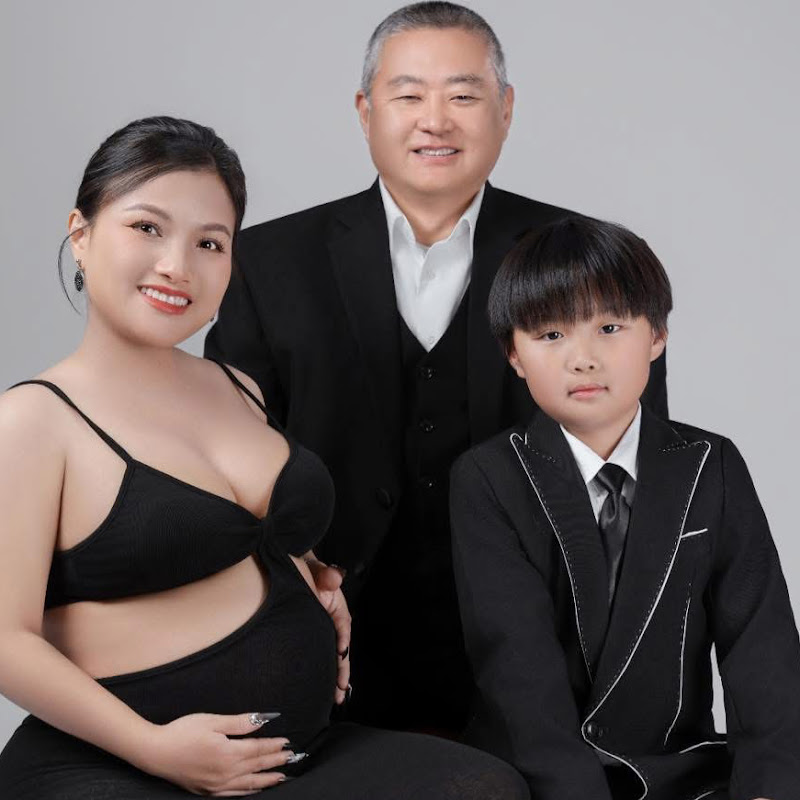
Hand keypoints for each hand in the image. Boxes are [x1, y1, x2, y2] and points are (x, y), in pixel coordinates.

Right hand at [140, 712, 300, 794]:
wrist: (156, 752)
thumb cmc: (183, 731)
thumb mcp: (212, 721)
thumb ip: (239, 722)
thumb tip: (262, 719)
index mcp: (228, 753)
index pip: (258, 749)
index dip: (274, 746)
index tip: (287, 742)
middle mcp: (225, 773)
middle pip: (257, 767)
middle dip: (276, 762)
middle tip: (293, 758)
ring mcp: (217, 785)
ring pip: (249, 784)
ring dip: (267, 779)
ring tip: (282, 776)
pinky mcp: (208, 792)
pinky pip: (235, 794)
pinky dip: (249, 791)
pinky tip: (256, 789)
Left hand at [303, 556, 351, 703]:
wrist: (291, 573)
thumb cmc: (308, 571)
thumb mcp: (317, 570)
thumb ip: (326, 574)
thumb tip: (334, 578)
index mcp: (337, 607)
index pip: (344, 625)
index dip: (344, 640)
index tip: (341, 652)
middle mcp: (333, 623)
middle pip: (341, 648)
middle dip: (342, 670)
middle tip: (340, 691)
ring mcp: (323, 632)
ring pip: (331, 657)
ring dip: (335, 677)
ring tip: (335, 698)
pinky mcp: (312, 638)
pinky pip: (320, 656)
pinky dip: (323, 672)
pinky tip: (319, 688)